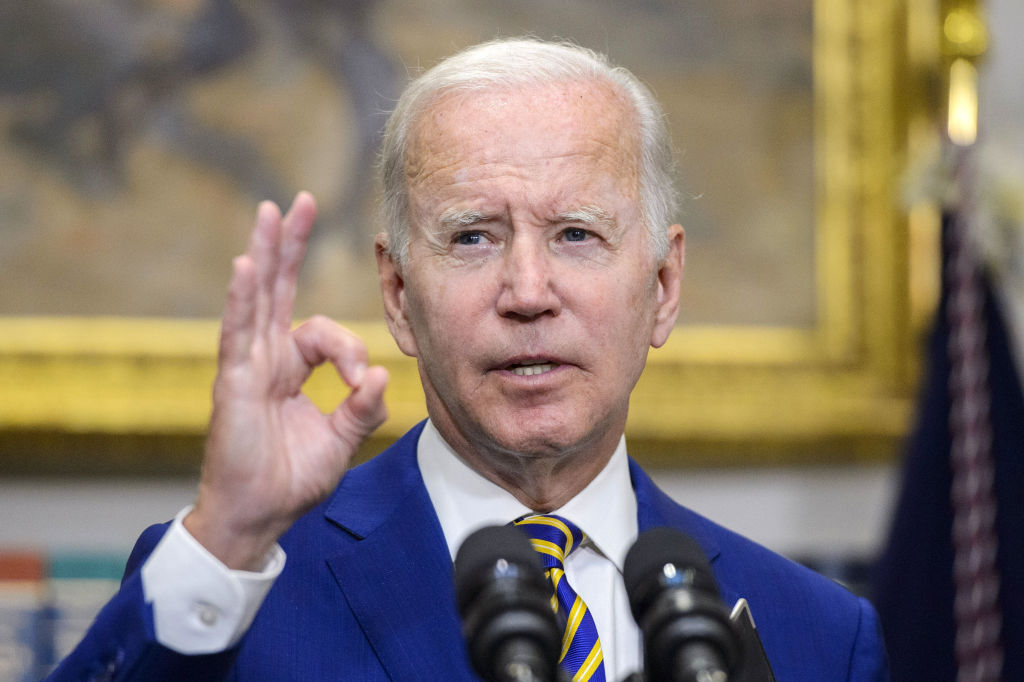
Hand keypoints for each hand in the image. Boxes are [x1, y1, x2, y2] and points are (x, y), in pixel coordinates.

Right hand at [185, 192, 387, 569]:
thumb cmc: (292, 479)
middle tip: (299, 203)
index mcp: (290, 367)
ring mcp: (246, 366)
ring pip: (256, 298)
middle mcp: (266, 358)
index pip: (323, 332)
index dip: (349, 349)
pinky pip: (237, 334)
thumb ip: (362, 407)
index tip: (361, 382)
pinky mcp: (232, 383)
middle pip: (279, 289)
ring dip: (264, 254)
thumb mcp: (341, 439)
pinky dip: (241, 299)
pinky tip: (245, 266)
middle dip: (290, 245)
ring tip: (271, 213)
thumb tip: (381, 374)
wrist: (259, 516)